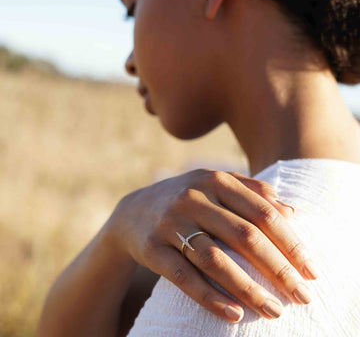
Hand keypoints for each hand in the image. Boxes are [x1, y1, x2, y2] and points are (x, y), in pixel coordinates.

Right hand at [105, 169, 317, 322]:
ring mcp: (170, 222)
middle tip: (302, 296)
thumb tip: (290, 211)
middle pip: (244, 236)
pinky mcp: (152, 247)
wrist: (134, 210)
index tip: (311, 269)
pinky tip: (234, 314)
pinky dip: (210, 297)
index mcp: (214, 180)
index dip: (291, 242)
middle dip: (278, 269)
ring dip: (248, 288)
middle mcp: (192, 197)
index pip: (262, 212)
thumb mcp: (216, 185)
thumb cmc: (188, 199)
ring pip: (215, 259)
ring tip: (274, 311)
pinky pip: (184, 276)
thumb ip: (253, 192)